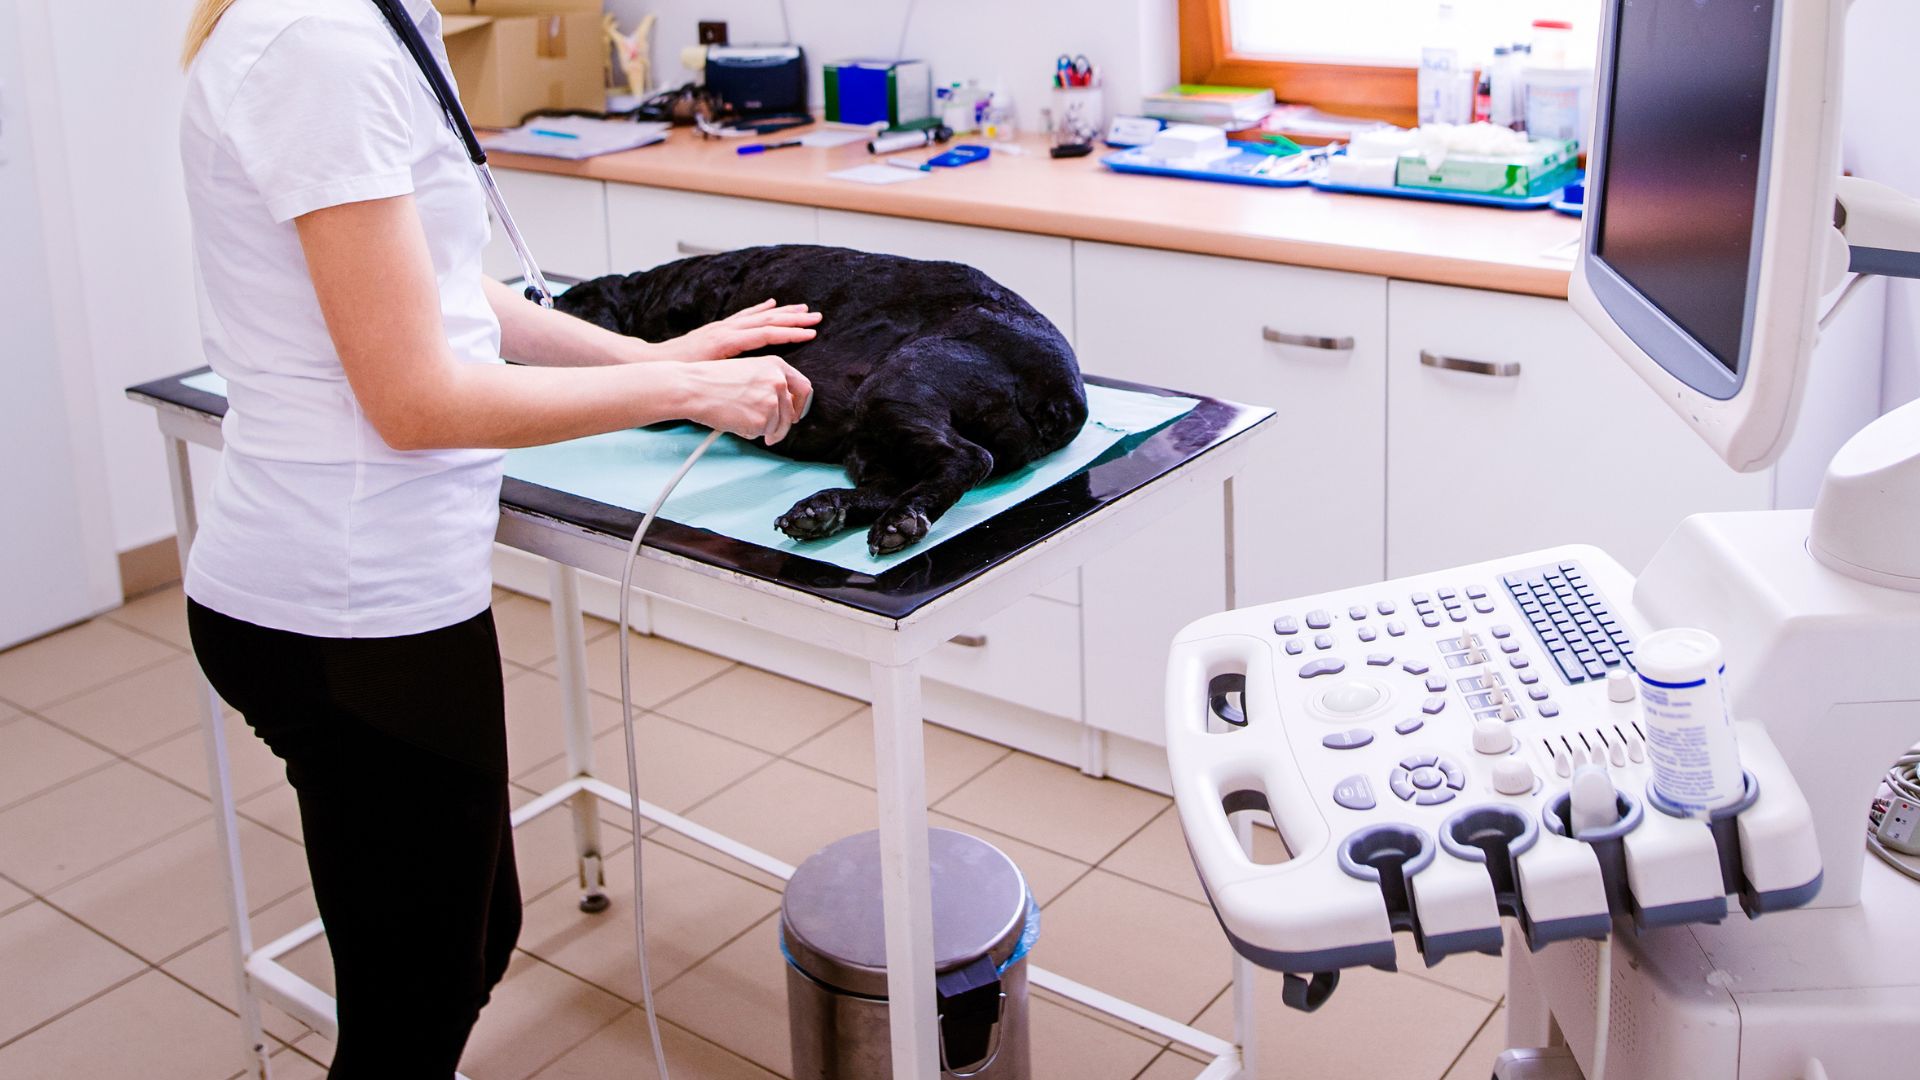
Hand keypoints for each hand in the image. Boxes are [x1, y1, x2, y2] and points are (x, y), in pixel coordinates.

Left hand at [657, 299, 820, 362]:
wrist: (656, 362)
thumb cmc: (682, 372)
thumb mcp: (710, 375)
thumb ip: (734, 373)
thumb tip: (758, 377)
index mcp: (729, 342)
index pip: (766, 334)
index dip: (790, 334)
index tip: (810, 333)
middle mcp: (728, 329)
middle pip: (767, 320)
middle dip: (794, 319)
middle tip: (816, 317)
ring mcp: (723, 326)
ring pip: (759, 315)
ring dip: (783, 312)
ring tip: (803, 309)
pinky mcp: (719, 327)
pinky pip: (745, 315)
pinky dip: (761, 309)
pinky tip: (772, 304)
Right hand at [676, 356, 813, 444]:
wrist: (693, 388)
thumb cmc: (713, 380)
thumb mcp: (749, 370)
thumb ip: (769, 383)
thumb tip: (785, 406)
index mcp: (776, 365)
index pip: (803, 387)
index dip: (801, 404)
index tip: (795, 413)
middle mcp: (778, 381)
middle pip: (791, 412)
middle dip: (781, 425)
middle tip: (771, 431)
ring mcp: (772, 401)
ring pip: (777, 426)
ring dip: (762, 429)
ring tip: (739, 417)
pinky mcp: (762, 419)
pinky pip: (762, 434)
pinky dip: (749, 433)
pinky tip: (734, 420)